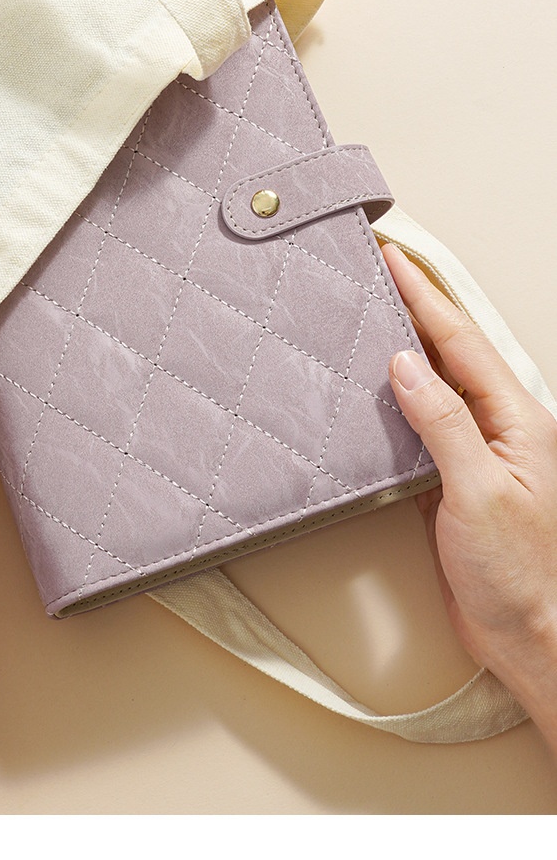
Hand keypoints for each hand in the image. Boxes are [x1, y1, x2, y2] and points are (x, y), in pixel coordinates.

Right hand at [383, 242, 556, 753]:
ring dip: (401, 347)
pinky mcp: (452, 480)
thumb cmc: (521, 575)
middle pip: (450, 351)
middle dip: (413, 306)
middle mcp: (498, 427)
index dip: (424, 295)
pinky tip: (370, 389)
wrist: (530, 638)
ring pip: (433, 383)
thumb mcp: (480, 492)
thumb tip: (407, 364)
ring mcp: (476, 452)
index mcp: (516, 418)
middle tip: (375, 270)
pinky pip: (419, 424)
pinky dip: (391, 399)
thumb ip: (444, 423)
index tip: (392, 257)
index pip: (461, 340)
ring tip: (367, 313)